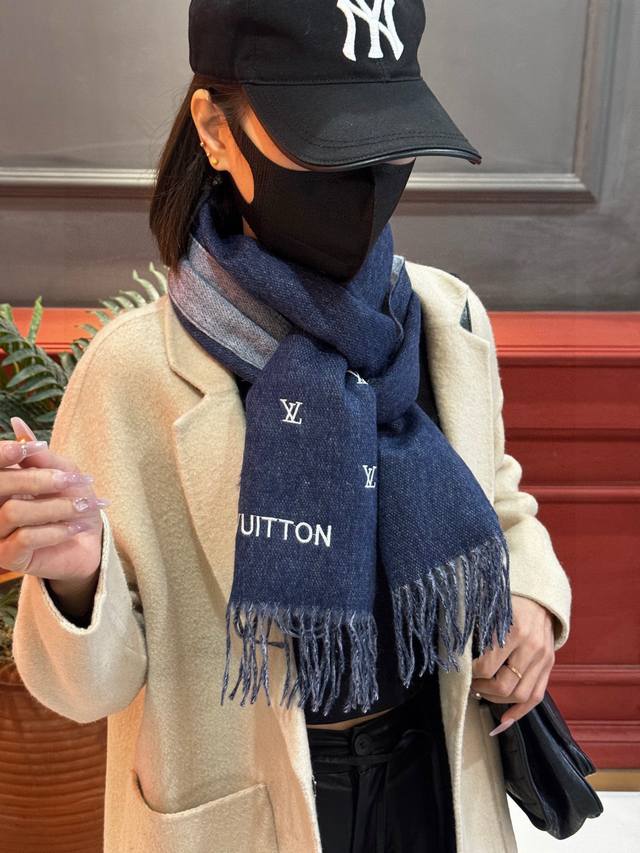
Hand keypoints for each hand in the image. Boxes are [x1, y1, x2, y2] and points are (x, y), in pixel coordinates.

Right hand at [0, 417, 109, 580]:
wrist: (90, 542)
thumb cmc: (73, 502)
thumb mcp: (62, 472)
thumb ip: (39, 455)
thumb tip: (17, 424)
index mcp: (3, 483)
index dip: (5, 453)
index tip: (33, 448)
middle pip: (0, 485)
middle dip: (40, 479)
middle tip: (74, 480)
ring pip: (15, 511)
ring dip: (56, 507)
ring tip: (84, 506)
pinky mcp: (8, 557)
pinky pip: (25, 538)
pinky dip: (55, 530)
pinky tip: (76, 527)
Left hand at [470, 594, 555, 735]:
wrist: (538, 592)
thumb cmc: (506, 598)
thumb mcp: (487, 607)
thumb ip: (473, 630)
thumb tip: (453, 657)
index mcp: (515, 630)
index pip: (487, 667)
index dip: (470, 674)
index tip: (459, 670)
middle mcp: (533, 647)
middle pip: (505, 686)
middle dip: (482, 690)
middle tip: (470, 684)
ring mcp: (544, 658)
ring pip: (521, 695)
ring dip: (497, 701)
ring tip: (482, 693)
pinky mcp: (550, 665)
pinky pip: (537, 696)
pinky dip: (521, 711)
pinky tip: (505, 720)